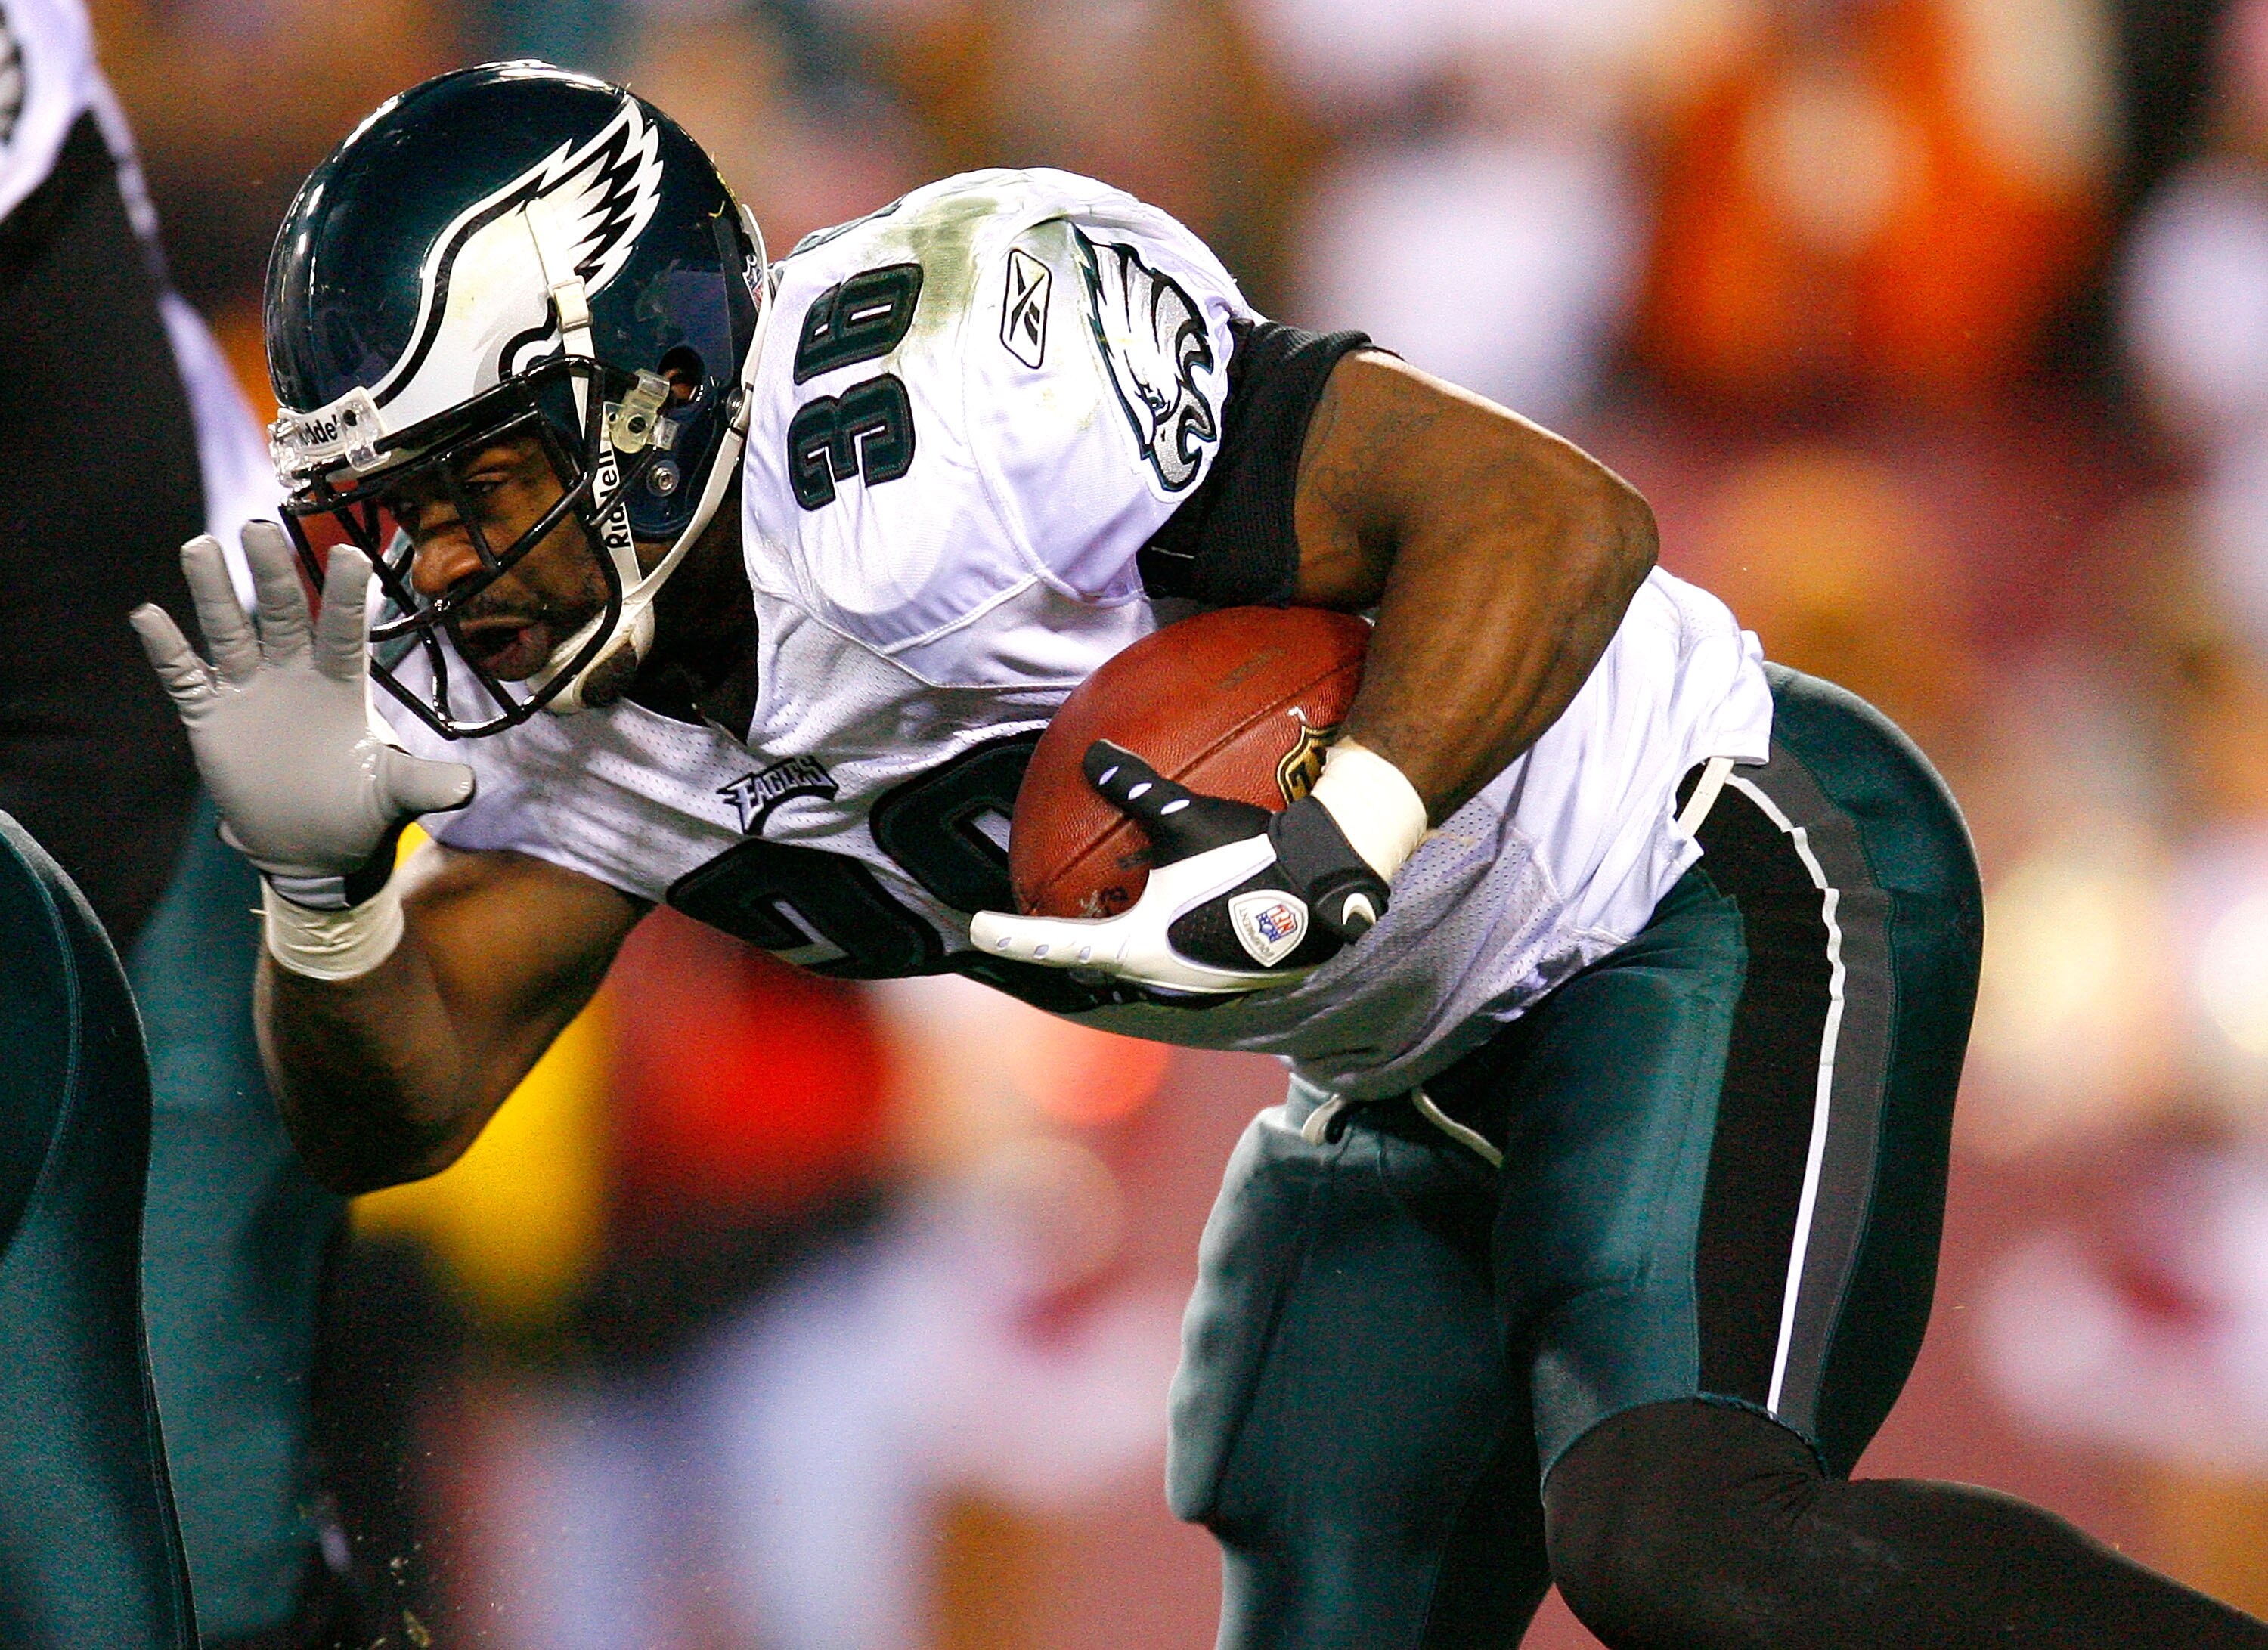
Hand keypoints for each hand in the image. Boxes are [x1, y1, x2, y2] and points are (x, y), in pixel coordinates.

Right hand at [131, 521, 474, 908]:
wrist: (309, 843)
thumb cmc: (357, 807)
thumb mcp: (392, 794)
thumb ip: (423, 782)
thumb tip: (467, 789)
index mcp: (342, 683)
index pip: (343, 631)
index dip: (345, 595)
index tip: (349, 554)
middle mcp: (294, 674)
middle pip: (282, 615)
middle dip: (271, 574)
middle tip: (258, 529)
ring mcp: (250, 690)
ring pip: (229, 632)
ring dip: (213, 593)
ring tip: (199, 547)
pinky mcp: (212, 716)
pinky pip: (186, 676)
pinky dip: (167, 650)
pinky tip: (148, 616)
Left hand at [969, 741, 1388, 995]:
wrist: (1326, 892)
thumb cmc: (1251, 857)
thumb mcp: (1186, 820)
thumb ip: (1137, 791)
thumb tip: (1093, 754)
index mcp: (1137, 947)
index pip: (1057, 943)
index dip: (1013, 936)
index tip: (977, 929)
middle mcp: (1160, 975)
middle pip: (1099, 962)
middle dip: (1072, 944)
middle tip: (1045, 925)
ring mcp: (1196, 983)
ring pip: (1142, 963)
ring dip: (1123, 940)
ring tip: (1111, 914)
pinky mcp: (1228, 976)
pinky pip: (1180, 956)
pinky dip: (1165, 934)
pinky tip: (1179, 908)